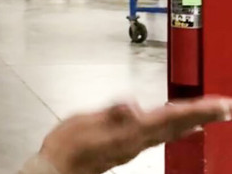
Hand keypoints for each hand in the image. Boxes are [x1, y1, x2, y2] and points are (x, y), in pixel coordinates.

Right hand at [38, 98, 231, 173]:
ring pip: (171, 131)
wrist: (58, 169)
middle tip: (226, 107)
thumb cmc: (67, 148)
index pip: (170, 118)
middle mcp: (137, 142)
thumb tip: (131, 105)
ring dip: (192, 121)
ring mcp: (133, 146)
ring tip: (210, 115)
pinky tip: (180, 127)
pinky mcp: (127, 147)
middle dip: (202, 116)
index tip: (219, 104)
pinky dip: (175, 128)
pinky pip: (160, 136)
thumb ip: (109, 114)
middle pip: (176, 126)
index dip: (196, 110)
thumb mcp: (83, 123)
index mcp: (129, 134)